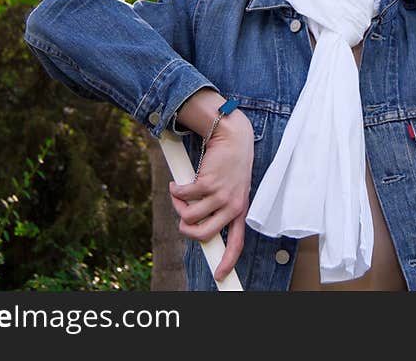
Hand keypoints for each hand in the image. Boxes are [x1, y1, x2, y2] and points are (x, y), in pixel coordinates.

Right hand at [169, 94, 253, 281]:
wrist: (233, 139)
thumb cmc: (230, 166)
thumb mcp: (232, 190)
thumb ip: (220, 209)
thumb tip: (195, 227)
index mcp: (240, 211)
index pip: (237, 243)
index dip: (228, 261)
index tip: (220, 275)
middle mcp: (232, 206)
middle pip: (202, 234)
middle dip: (185, 228)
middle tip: (182, 216)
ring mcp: (220, 195)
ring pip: (188, 216)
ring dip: (178, 205)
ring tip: (180, 193)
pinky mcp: (207, 183)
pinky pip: (182, 196)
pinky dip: (175, 190)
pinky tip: (178, 183)